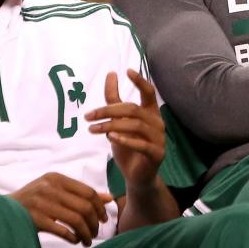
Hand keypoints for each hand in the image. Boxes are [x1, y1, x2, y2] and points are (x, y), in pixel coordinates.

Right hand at [10, 172, 111, 246]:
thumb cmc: (32, 202)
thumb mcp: (54, 191)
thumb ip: (80, 194)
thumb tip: (109, 198)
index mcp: (56, 178)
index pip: (88, 192)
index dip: (100, 207)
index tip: (103, 219)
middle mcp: (49, 188)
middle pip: (84, 207)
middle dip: (94, 223)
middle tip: (96, 233)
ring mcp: (41, 203)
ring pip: (76, 219)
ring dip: (85, 233)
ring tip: (86, 240)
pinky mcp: (34, 219)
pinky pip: (62, 230)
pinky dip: (72, 237)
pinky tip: (74, 241)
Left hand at [84, 69, 165, 190]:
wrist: (137, 176)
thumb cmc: (128, 146)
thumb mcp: (118, 122)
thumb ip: (114, 100)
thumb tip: (111, 74)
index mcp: (151, 113)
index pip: (149, 93)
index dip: (140, 81)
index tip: (127, 71)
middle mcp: (158, 123)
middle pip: (133, 109)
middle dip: (108, 111)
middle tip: (88, 116)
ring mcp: (159, 139)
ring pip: (135, 125)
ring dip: (112, 125)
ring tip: (93, 129)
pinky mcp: (157, 154)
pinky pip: (142, 144)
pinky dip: (126, 140)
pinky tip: (111, 138)